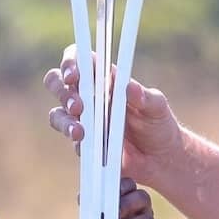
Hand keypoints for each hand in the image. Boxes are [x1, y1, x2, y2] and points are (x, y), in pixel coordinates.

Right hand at [45, 49, 184, 185]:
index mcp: (105, 78)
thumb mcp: (157, 107)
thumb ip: (144, 96)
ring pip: (57, 113)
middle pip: (58, 83)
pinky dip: (76, 142)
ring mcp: (83, 119)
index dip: (71, 62)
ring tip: (80, 132)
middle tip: (77, 106)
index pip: (80, 60)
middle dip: (62, 92)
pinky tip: (88, 146)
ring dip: (64, 121)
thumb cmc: (158, 123)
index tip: (74, 75)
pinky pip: (70, 140)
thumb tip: (129, 86)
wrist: (160, 158)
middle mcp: (89, 95)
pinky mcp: (83, 142)